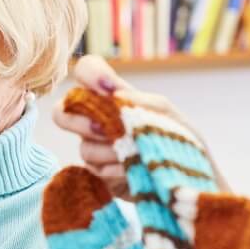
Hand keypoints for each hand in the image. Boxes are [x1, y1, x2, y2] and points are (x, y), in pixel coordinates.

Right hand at [52, 54, 213, 198]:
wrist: (188, 178)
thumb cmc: (178, 138)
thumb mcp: (167, 114)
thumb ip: (142, 101)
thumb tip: (114, 97)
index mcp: (112, 96)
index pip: (86, 70)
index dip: (89, 75)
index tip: (109, 89)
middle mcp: (96, 119)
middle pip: (61, 112)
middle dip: (81, 122)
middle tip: (104, 129)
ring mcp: (95, 147)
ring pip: (84, 147)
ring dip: (111, 151)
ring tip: (136, 156)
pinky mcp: (99, 174)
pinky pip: (96, 170)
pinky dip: (117, 170)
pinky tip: (134, 171)